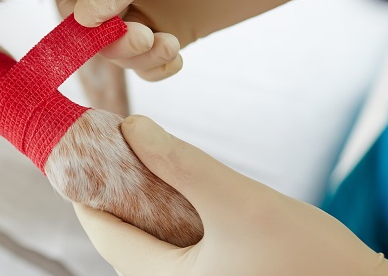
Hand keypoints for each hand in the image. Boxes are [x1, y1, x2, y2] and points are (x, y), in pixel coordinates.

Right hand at [56, 0, 339, 56]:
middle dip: (108, 43)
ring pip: (116, 48)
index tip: (101, 28)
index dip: (73, 14)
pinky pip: (148, 61)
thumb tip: (81, 16)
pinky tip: (177, 57)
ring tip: (168, 46)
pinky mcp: (176, 29)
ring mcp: (152, 5)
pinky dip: (154, 68)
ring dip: (133, 58)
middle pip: (89, 25)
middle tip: (144, 40)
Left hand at [74, 115, 387, 275]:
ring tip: (141, 161)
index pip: (104, 233)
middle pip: (123, 238)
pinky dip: (169, 216)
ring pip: (150, 242)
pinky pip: (175, 248)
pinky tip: (178, 190)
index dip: (85, 191)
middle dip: (115, 192)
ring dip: (143, 201)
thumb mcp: (239, 203)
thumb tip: (132, 127)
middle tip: (112, 148)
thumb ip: (182, 164)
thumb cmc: (310, 260)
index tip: (78, 151)